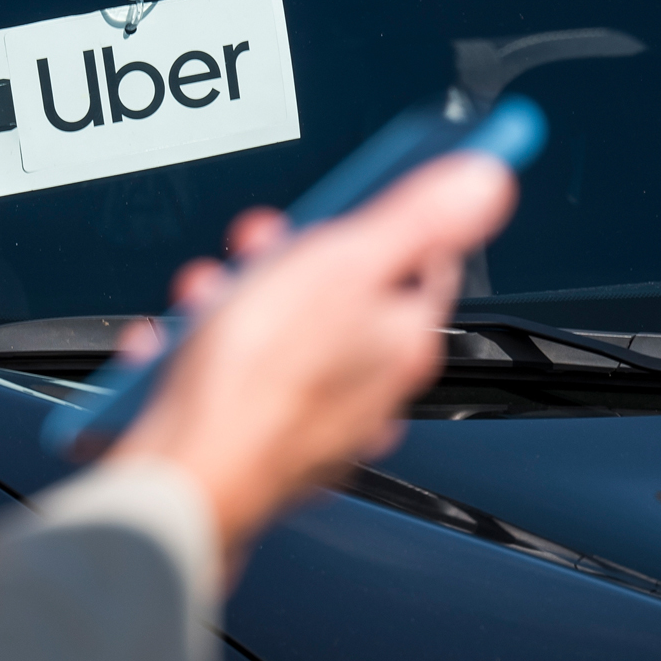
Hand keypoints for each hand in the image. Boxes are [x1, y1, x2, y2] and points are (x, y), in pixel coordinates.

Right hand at [110, 154, 516, 588]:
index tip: (349, 197)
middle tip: (256, 251)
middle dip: (286, 261)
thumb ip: (416, 219)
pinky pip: (228, 382)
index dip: (379, 219)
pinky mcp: (255, 445)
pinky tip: (175, 354)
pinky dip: (198, 360)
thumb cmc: (256, 383)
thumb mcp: (342, 266)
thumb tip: (485, 180)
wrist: (182, 480)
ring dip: (232, 306)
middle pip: (340, 295)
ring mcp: (312, 423)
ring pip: (279, 336)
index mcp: (401, 343)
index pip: (420, 262)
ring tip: (203, 303)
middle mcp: (368, 389)